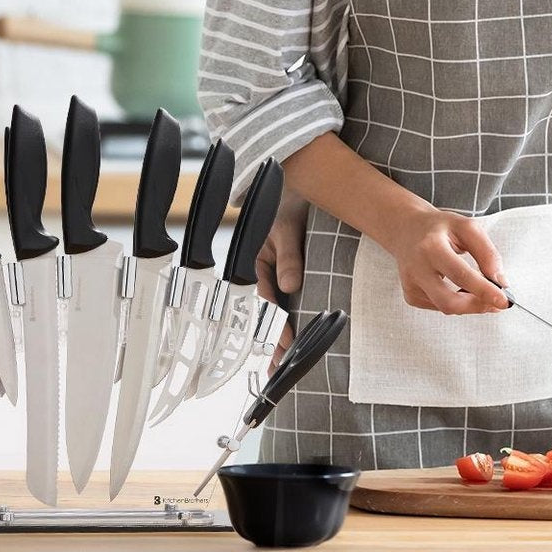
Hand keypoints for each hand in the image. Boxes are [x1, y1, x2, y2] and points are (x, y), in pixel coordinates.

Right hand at [255, 187, 309, 370]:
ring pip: (274, 312)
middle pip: (266, 313)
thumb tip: (291, 287)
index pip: (263, 301)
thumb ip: (289, 257)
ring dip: (277, 336)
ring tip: (283, 365)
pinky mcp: (286, 273)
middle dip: (272, 340)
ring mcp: (273, 274)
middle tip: (281, 368)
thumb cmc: (287, 204)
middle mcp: (260, 272)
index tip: (286, 343)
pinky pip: (285, 301)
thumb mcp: (287, 229)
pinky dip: (287, 320)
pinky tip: (290, 340)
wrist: (297, 184)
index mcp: (254, 261)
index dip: (275, 323)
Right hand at [384, 205, 509, 315]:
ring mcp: (411, 284)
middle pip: (450, 302)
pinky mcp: (410, 295)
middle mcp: (417, 268)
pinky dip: (456, 301)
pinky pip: (439, 306)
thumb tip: (500, 282)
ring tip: (481, 291)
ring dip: (469, 305)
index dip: (484, 291)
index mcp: (431, 246)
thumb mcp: (467, 228)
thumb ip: (487, 253)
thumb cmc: (440, 227)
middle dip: (477, 306)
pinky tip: (458, 287)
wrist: (406, 228)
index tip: (504, 300)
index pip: (461, 275)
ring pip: (445, 308)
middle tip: (495, 302)